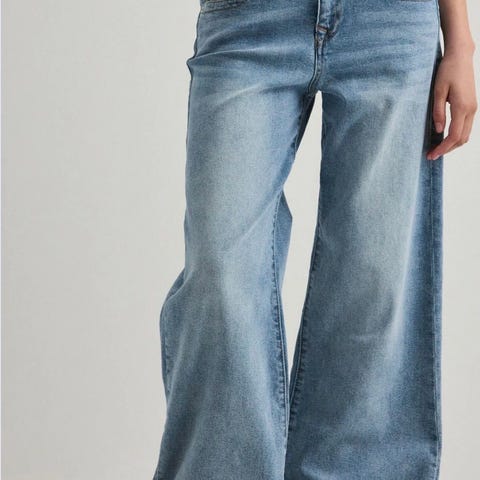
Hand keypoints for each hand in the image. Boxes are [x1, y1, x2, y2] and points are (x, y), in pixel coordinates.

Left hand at [427, 44, 476, 160]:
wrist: (461, 57)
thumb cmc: (447, 71)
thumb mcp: (437, 91)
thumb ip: (438, 112)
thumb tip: (438, 130)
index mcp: (462, 107)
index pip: (454, 136)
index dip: (443, 148)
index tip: (431, 155)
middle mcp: (471, 110)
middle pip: (462, 139)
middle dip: (447, 149)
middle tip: (431, 154)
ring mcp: (473, 108)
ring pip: (466, 134)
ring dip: (452, 144)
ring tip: (436, 148)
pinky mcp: (472, 106)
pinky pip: (466, 127)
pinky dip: (456, 136)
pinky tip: (444, 137)